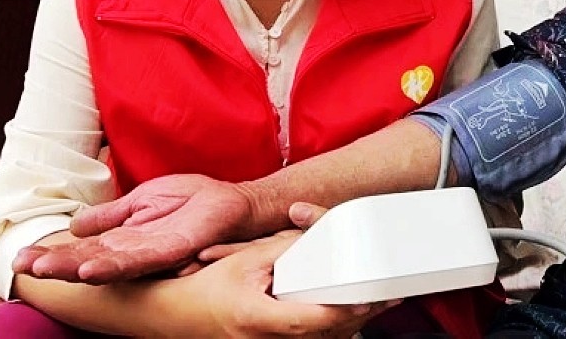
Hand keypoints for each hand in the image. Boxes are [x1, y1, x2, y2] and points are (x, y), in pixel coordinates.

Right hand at [14, 174, 264, 283]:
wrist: (233, 203)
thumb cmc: (191, 202)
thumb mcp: (141, 202)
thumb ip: (110, 216)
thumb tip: (75, 226)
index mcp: (124, 239)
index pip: (82, 249)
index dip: (52, 254)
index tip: (20, 258)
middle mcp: (134, 251)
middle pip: (88, 260)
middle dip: (55, 265)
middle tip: (21, 268)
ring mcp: (154, 253)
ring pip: (109, 265)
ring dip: (77, 269)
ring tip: (50, 271)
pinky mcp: (175, 250)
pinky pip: (142, 260)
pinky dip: (114, 265)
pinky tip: (90, 270)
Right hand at [148, 203, 396, 337]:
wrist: (173, 315)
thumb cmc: (206, 288)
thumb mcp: (246, 260)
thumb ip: (284, 249)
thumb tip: (318, 237)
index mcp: (261, 320)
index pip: (316, 319)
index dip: (348, 308)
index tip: (372, 296)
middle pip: (329, 334)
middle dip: (362, 314)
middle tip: (391, 295)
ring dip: (351, 323)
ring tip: (380, 302)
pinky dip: (332, 330)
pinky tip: (349, 316)